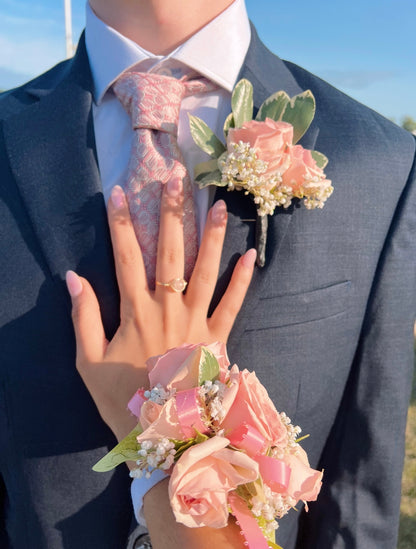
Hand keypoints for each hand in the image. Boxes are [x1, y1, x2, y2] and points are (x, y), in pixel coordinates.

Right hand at [66, 178, 255, 440]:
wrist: (163, 434)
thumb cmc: (123, 399)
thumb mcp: (89, 362)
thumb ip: (83, 317)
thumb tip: (73, 277)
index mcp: (135, 311)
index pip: (126, 256)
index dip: (121, 223)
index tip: (118, 193)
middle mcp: (168, 307)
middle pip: (170, 252)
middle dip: (170, 212)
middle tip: (175, 179)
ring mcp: (196, 320)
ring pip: (205, 270)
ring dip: (211, 236)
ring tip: (217, 204)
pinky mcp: (218, 338)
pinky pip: (232, 305)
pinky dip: (241, 282)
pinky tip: (250, 257)